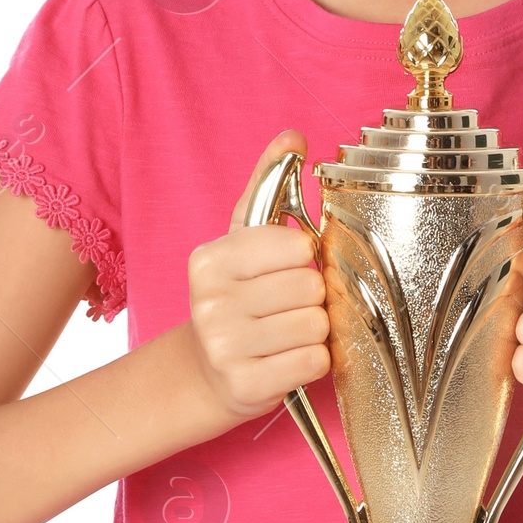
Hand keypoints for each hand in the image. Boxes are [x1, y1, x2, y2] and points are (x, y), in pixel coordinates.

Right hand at [187, 131, 330, 427]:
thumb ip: (268, 185)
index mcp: (209, 260)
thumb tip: (292, 137)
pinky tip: (287, 359)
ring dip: (313, 332)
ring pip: (316, 326)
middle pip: (311, 288)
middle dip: (311, 298)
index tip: (286, 269)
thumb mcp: (243, 240)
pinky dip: (312, 362)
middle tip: (286, 307)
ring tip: (285, 333)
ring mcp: (223, 347)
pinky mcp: (244, 386)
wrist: (206, 372)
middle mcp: (208, 302)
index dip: (304, 260)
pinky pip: (313, 362)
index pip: (296, 247)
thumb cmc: (236, 297)